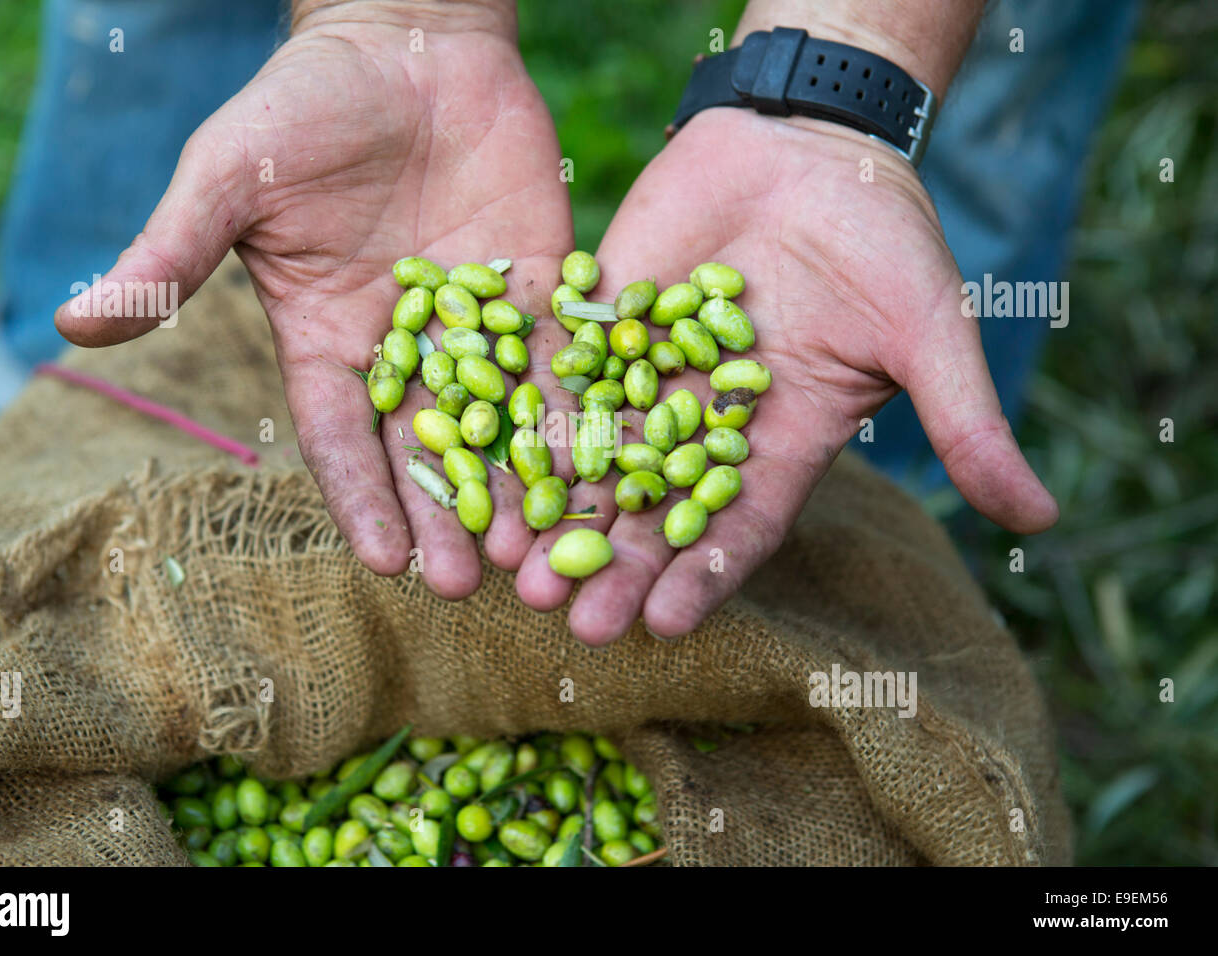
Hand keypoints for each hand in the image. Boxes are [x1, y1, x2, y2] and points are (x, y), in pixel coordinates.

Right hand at [54, 2, 574, 597]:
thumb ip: (170, 256)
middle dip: (448, 516)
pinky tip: (600, 465)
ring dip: (519, 485)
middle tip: (471, 586)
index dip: (362, 498)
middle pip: (429, 449)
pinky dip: (577, 409)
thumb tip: (72, 328)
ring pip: (501, 420)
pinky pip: (560, 359)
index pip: (344, 437)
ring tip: (539, 553)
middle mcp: (406, 349)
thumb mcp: (228, 178)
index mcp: (329, 340)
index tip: (384, 563)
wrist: (407, 41)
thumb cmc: (304, 106)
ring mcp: (479, 324)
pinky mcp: (539, 288)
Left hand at [515, 108, 1058, 643]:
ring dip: (558, 511)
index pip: (736, 523)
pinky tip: (492, 465)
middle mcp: (703, 421)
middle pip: (651, 505)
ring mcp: (649, 371)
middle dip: (613, 564)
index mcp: (777, 439)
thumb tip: (1038, 520)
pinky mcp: (604, 318)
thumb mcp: (929, 333)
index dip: (702, 574)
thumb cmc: (885, 237)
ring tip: (516, 572)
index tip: (664, 626)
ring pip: (596, 453)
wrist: (814, 141)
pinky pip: (562, 372)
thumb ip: (964, 424)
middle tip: (571, 624)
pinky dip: (528, 417)